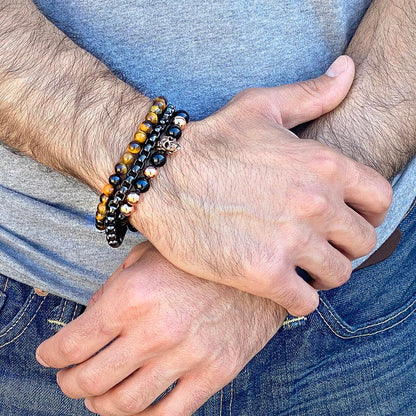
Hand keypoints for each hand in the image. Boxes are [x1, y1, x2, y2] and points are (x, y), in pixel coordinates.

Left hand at [36, 242, 284, 415]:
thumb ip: (113, 290)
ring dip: (99, 405)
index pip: (73, 342)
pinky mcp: (215, 373)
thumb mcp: (149, 256)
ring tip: (97, 395)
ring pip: (124, 405)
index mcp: (133, 295)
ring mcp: (187, 356)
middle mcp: (155, 330)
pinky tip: (135, 408)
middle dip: (69, 383)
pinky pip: (169, 415)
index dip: (51, 354)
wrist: (258, 265)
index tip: (48, 356)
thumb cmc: (199, 258)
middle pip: (91, 380)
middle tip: (68, 378)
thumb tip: (88, 322)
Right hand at [132, 56, 392, 315]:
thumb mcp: (262, 108)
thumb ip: (312, 93)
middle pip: (362, 242)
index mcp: (324, 166)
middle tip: (318, 246)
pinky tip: (280, 285)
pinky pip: (305, 302)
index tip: (344, 221)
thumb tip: (349, 69)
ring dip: (322, 274)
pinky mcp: (262, 272)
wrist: (160, 177)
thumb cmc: (210, 141)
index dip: (367, 214)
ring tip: (299, 266)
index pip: (380, 201)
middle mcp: (315, 204)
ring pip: (337, 275)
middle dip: (343, 246)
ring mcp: (290, 241)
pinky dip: (298, 298)